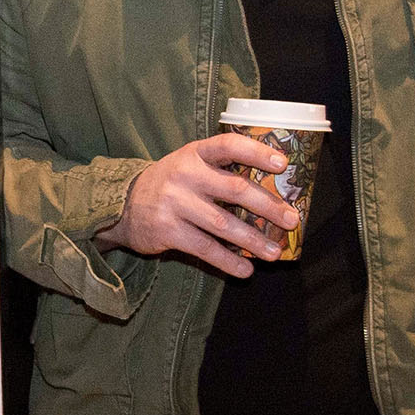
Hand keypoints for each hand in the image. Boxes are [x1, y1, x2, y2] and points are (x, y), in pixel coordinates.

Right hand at [96, 132, 299, 277]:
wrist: (123, 205)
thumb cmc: (171, 183)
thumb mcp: (190, 164)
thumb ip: (221, 170)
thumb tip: (272, 190)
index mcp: (195, 153)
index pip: (229, 145)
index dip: (257, 152)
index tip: (283, 164)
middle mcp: (185, 175)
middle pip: (233, 189)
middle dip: (267, 206)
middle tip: (291, 220)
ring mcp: (175, 203)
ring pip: (223, 224)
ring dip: (253, 240)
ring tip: (275, 253)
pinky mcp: (168, 231)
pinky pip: (205, 249)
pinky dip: (228, 261)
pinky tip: (246, 270)